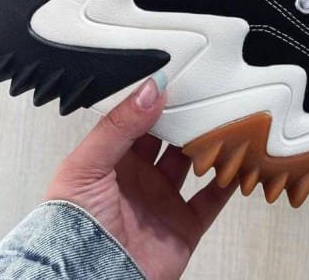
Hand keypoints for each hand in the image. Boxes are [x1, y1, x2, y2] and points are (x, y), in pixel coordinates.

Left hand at [45, 73, 236, 279]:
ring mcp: (162, 203)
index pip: (138, 121)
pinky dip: (227, 182)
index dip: (156, 102)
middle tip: (206, 96)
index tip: (178, 82)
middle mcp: (138, 180)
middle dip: (186, 119)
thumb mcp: (87, 165)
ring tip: (224, 121)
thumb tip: (150, 91)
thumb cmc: (71, 228)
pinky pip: (211, 200)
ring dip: (208, 145)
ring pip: (192, 164)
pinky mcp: (183, 227)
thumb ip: (118, 125)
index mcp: (112, 161)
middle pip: (170, 140)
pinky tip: (236, 162)